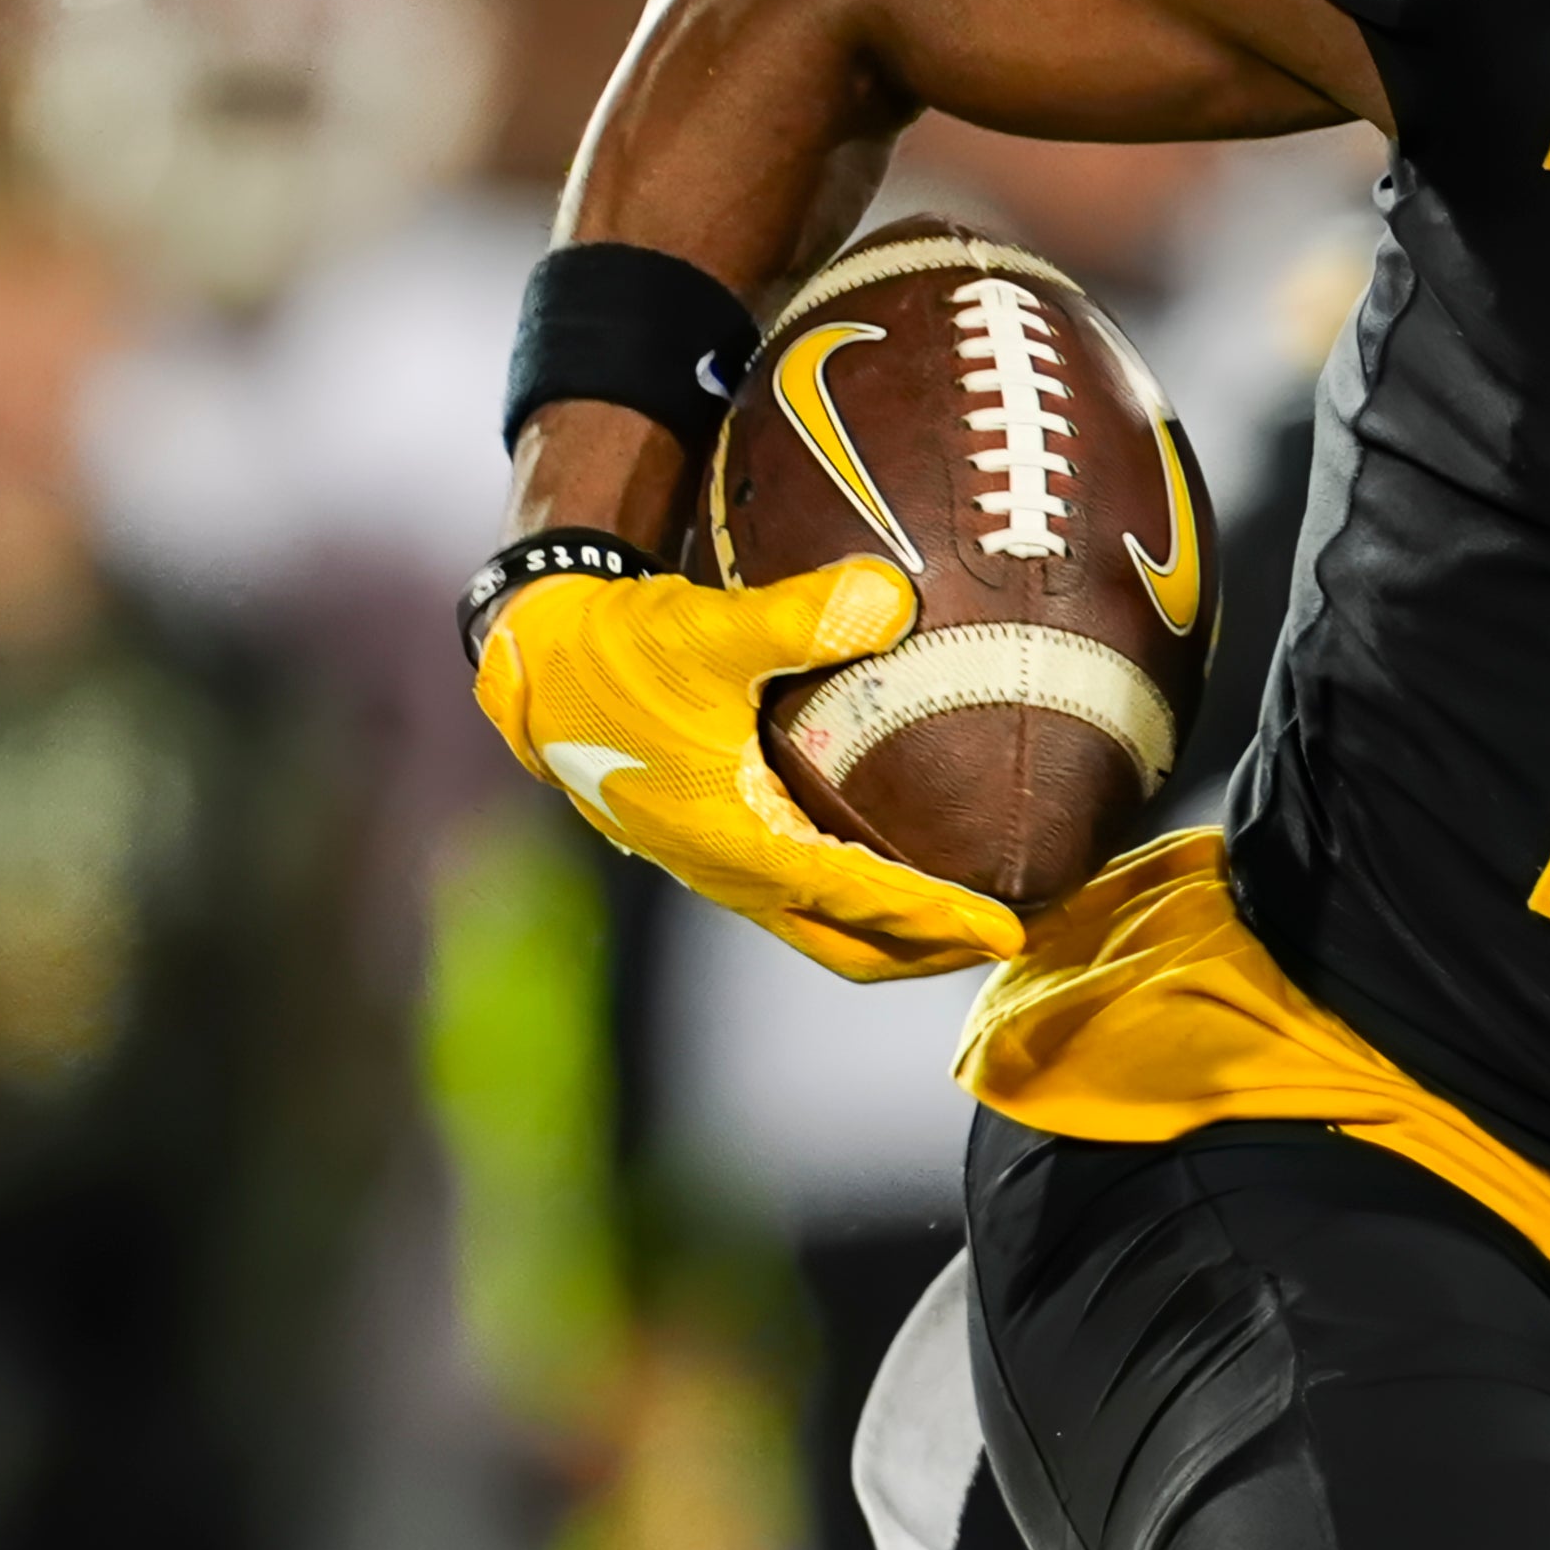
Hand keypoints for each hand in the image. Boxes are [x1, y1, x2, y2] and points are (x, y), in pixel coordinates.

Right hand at [469, 559, 1022, 979]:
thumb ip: (799, 617)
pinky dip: (862, 899)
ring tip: (971, 914)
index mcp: (738, 845)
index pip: (864, 901)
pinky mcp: (716, 841)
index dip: (940, 918)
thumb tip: (892, 597)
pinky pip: (806, 896)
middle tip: (1011, 936)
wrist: (538, 663)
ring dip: (899, 933)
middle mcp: (732, 872)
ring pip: (826, 928)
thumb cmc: (618, 652)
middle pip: (852, 947)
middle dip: (932, 952)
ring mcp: (720, 865)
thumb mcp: (708, 630)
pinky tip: (901, 858)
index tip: (1010, 928)